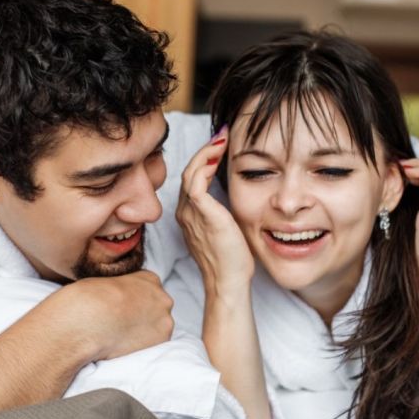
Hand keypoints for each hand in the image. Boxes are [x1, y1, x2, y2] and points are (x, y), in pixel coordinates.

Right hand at [41, 270, 174, 360]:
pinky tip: (126, 345)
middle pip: (157, 308)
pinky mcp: (162, 341)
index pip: (148, 288)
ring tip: (123, 336)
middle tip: (124, 324)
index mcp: (149, 278)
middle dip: (143, 315)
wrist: (86, 323)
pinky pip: (154, 344)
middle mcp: (162, 297)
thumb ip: (119, 289)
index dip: (134, 299)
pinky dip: (142, 346)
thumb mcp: (103, 282)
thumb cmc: (88, 299)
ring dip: (144, 331)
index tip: (123, 308)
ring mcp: (165, 320)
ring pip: (158, 327)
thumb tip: (116, 297)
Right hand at [176, 126, 253, 291]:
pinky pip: (196, 183)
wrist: (228, 283)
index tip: (220, 147)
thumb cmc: (231, 261)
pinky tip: (218, 156)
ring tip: (221, 140)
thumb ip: (223, 213)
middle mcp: (185, 213)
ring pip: (190, 173)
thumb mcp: (226, 231)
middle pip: (188, 172)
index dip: (204, 161)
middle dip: (204, 151)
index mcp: (190, 216)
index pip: (192, 180)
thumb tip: (233, 199)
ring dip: (205, 153)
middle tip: (221, 136)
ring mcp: (191, 214)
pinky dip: (204, 166)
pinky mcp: (203, 215)